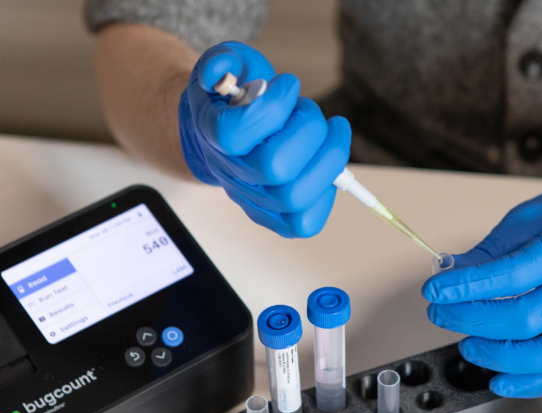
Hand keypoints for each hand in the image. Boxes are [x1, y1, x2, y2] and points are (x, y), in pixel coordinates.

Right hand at [178, 41, 350, 237]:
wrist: (225, 128)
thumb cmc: (231, 98)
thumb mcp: (224, 64)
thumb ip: (221, 61)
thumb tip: (219, 71)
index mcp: (213, 134)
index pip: (235, 134)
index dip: (273, 107)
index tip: (287, 85)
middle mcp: (232, 171)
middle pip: (275, 167)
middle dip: (308, 129)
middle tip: (308, 110)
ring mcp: (253, 197)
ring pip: (295, 196)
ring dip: (327, 157)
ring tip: (328, 132)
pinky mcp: (274, 214)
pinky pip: (304, 223)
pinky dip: (326, 194)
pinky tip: (326, 162)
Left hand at [422, 164, 541, 397]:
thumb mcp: (521, 223)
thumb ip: (484, 255)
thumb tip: (444, 276)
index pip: (512, 275)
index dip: (467, 287)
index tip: (434, 290)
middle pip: (527, 318)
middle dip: (473, 321)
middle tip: (440, 313)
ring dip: (500, 356)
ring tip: (467, 345)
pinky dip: (530, 384)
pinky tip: (497, 378)